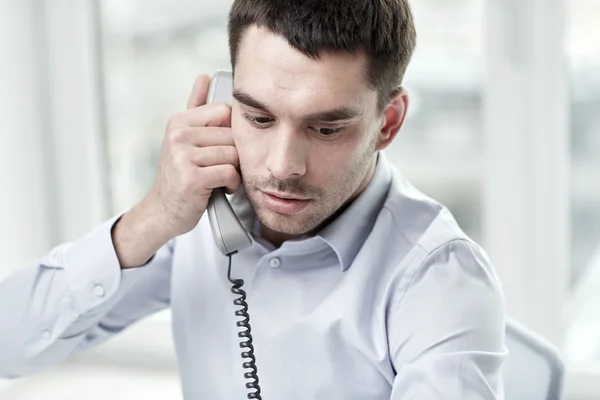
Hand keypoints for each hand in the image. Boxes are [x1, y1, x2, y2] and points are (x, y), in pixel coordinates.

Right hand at [113, 75, 240, 266]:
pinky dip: (231, 184)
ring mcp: (182, 156)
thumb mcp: (184, 139)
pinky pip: (229, 172)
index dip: (230, 133)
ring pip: (233, 155)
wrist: (163, 211)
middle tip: (217, 168)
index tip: (218, 148)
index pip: (225, 112)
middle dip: (232, 155)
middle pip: (232, 135)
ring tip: (218, 179)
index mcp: (179, 122)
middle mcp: (178, 135)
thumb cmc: (180, 175)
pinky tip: (220, 189)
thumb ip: (195, 108)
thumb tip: (204, 76)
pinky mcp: (191, 178)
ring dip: (233, 172)